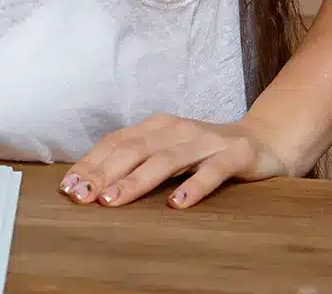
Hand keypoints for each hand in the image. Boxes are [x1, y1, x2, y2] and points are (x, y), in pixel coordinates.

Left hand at [61, 113, 291, 208]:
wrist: (262, 140)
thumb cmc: (204, 152)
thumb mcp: (168, 152)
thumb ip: (138, 162)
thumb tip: (93, 183)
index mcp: (155, 126)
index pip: (115, 142)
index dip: (90, 163)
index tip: (68, 186)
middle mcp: (176, 129)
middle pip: (133, 149)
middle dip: (104, 173)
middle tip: (83, 196)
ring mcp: (205, 141)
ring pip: (165, 160)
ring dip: (137, 180)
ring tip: (114, 200)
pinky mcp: (234, 156)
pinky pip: (211, 172)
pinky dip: (193, 186)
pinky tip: (177, 203)